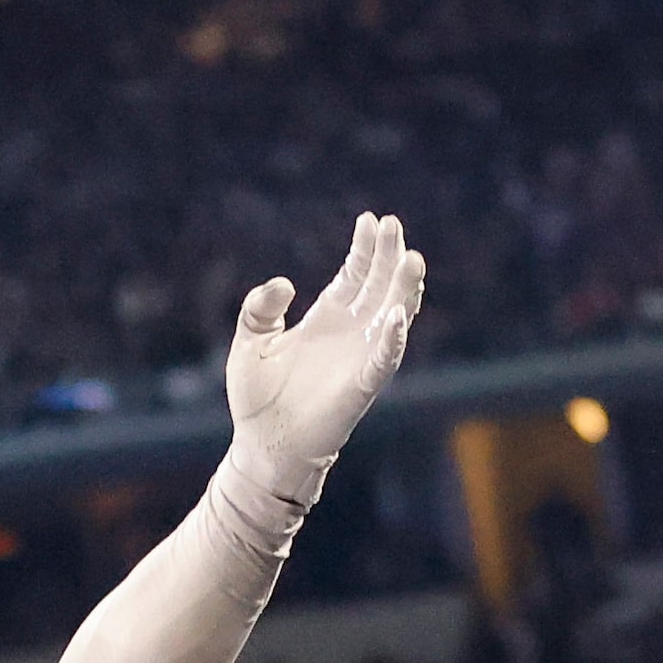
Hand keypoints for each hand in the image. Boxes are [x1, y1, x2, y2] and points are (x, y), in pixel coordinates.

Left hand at [225, 213, 424, 507]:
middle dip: (388, 256)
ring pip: (393, 316)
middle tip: (394, 224)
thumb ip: (261, 308)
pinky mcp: (361, 386)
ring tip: (412, 259)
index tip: (372, 219)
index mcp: (326, 320)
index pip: (354, 276)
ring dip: (403, 289)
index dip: (365, 249)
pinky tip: (396, 313)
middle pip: (379, 286)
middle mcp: (350, 334)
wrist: (262, 443)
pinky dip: (392, 337)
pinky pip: (384, 359)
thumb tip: (284, 283)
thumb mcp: (251, 340)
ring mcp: (360, 358)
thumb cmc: (257, 396)